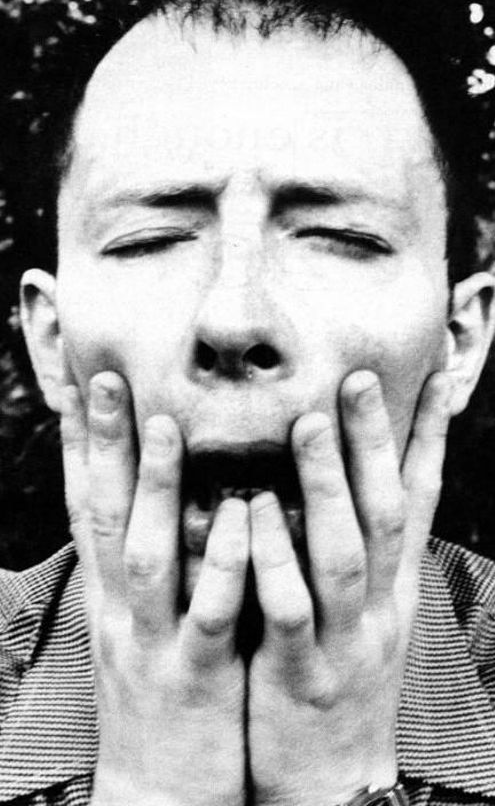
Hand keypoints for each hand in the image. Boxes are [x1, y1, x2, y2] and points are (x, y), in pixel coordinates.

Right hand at [61, 372, 248, 805]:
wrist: (158, 793)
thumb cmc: (161, 693)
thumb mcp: (144, 625)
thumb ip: (153, 565)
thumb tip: (166, 502)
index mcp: (113, 595)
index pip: (87, 508)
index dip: (79, 447)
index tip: (78, 387)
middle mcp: (122, 610)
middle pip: (105, 515)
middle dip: (105, 446)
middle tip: (109, 380)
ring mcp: (154, 642)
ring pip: (148, 555)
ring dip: (155, 488)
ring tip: (168, 425)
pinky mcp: (195, 678)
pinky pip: (207, 614)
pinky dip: (219, 564)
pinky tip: (234, 516)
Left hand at [247, 370, 450, 805]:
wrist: (334, 783)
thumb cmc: (338, 677)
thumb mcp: (362, 613)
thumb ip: (352, 548)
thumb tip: (341, 479)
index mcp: (393, 586)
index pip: (418, 499)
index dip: (427, 437)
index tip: (433, 376)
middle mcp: (379, 605)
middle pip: (386, 512)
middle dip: (375, 442)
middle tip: (358, 376)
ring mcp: (344, 639)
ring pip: (343, 552)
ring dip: (329, 487)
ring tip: (308, 423)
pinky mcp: (300, 674)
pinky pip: (290, 611)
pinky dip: (276, 559)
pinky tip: (254, 512)